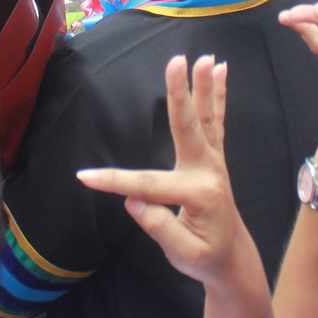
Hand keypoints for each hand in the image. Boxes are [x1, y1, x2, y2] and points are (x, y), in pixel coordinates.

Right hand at [77, 56, 260, 287]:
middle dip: (179, 94)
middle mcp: (208, 171)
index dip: (113, 182)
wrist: (234, 260)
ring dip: (204, 86)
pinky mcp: (214, 157)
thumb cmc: (205, 259)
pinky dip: (218, 94)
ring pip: (206, 118)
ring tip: (206, 57)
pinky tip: (221, 69)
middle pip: (188, 127)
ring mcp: (213, 162)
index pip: (147, 185)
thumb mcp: (181, 253)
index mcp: (197, 194)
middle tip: (176, 62)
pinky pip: (216, 121)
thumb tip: (133, 200)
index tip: (83, 177)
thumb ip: (159, 226)